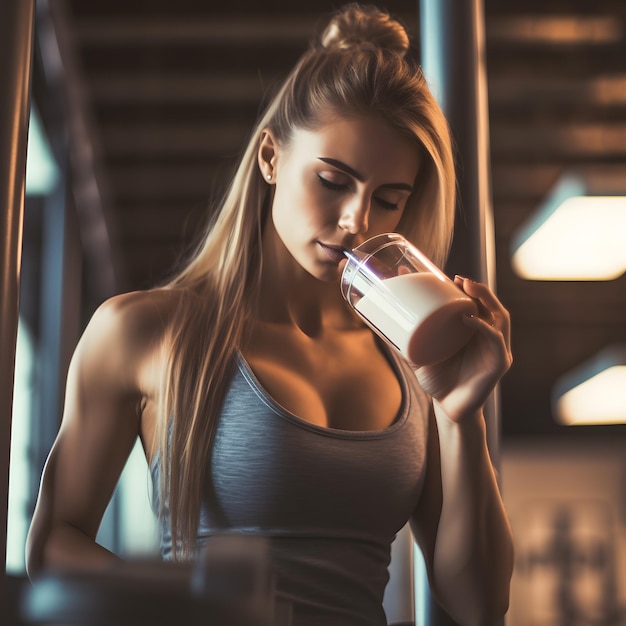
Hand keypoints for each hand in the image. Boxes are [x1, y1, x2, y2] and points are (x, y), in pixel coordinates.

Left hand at [414, 276, 511, 421]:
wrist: (447, 409)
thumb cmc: (437, 379)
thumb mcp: (418, 353)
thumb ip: (404, 337)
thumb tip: (379, 318)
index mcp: (475, 330)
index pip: (477, 303)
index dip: (468, 287)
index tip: (450, 276)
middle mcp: (490, 336)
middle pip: (491, 305)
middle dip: (479, 289)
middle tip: (459, 280)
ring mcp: (497, 350)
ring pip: (500, 318)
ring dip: (486, 301)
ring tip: (467, 291)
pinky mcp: (498, 364)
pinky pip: (496, 341)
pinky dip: (485, 328)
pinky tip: (470, 320)